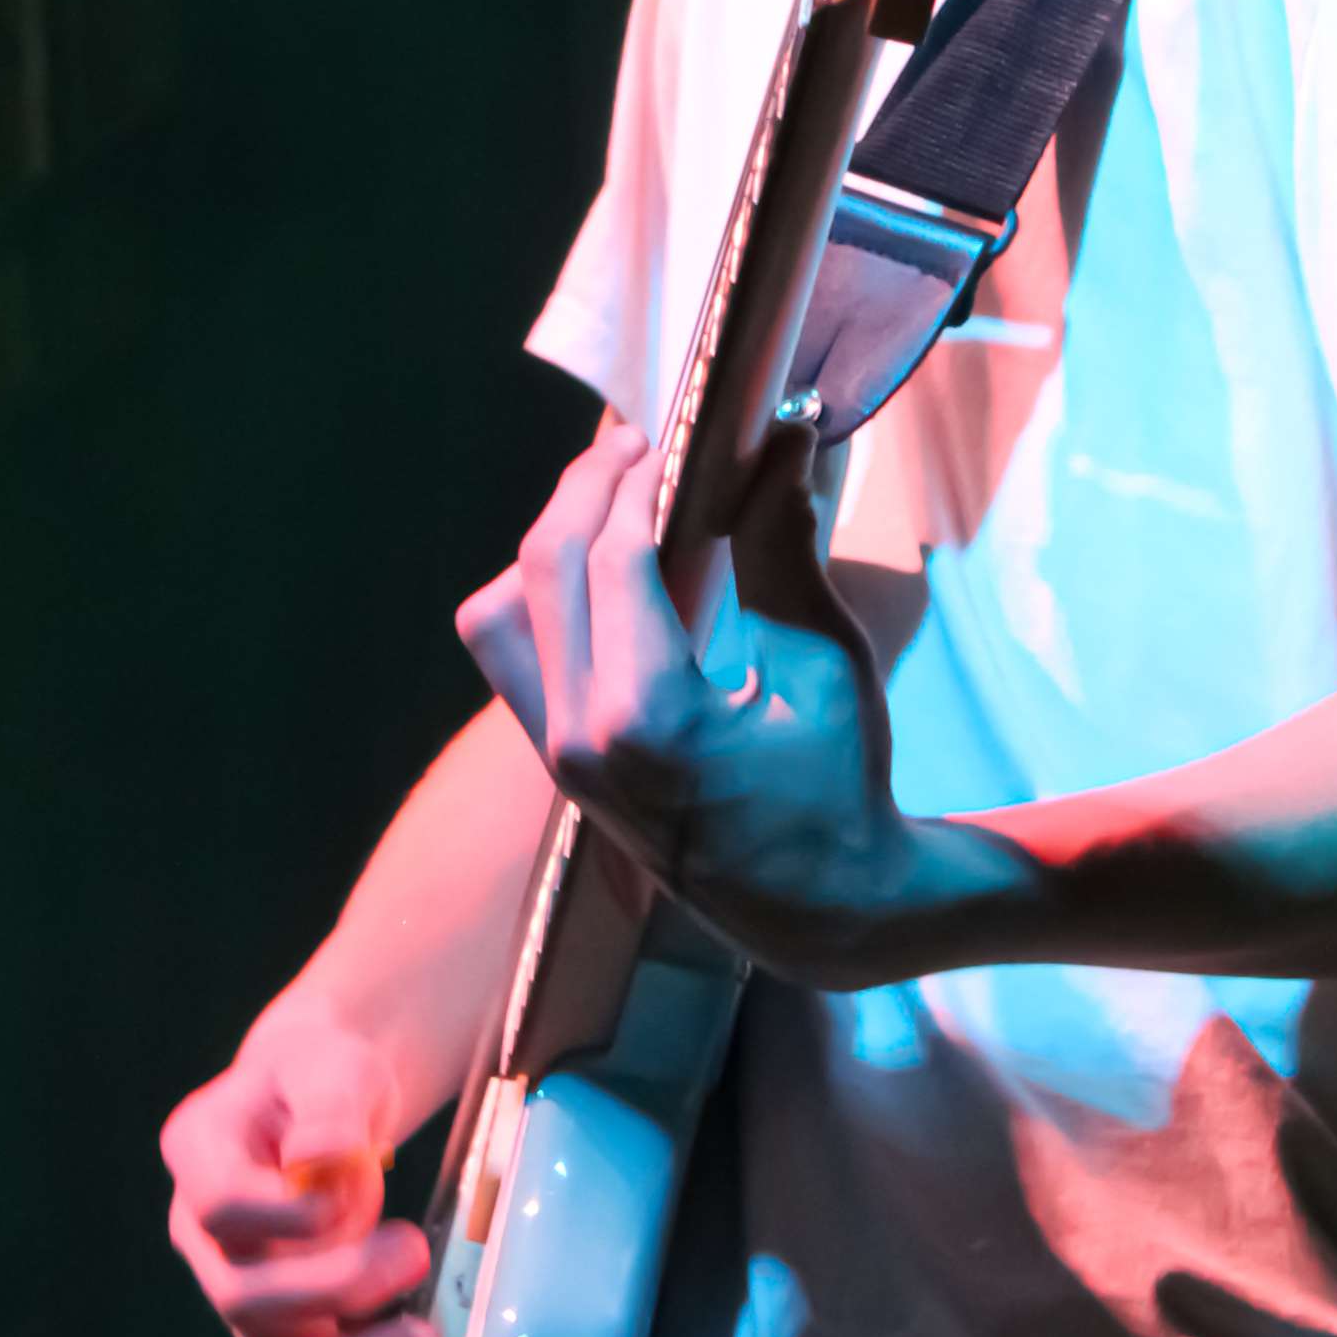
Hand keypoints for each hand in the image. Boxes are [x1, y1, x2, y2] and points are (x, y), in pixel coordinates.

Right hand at [160, 1005, 439, 1336]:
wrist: (331, 1103)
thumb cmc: (324, 1077)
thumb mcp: (330, 1065)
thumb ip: (328, 1109)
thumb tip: (321, 1160)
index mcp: (200, 1156)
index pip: (220, 1207)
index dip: (282, 1217)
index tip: (346, 1190)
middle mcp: (208, 1238)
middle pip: (243, 1296)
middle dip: (332, 1289)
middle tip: (413, 1250)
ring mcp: (245, 1289)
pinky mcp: (290, 1329)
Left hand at [456, 413, 925, 989]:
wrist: (817, 905)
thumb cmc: (838, 782)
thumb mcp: (824, 661)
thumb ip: (786, 546)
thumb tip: (784, 437)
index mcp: (649, 719)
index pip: (614, 556)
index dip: (638, 477)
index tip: (675, 431)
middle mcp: (580, 740)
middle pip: (541, 568)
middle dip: (584, 488)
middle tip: (636, 441)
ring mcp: (556, 757)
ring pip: (498, 613)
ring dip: (547, 543)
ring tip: (609, 497)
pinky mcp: (553, 762)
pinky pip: (512, 656)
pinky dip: (541, 595)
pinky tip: (601, 564)